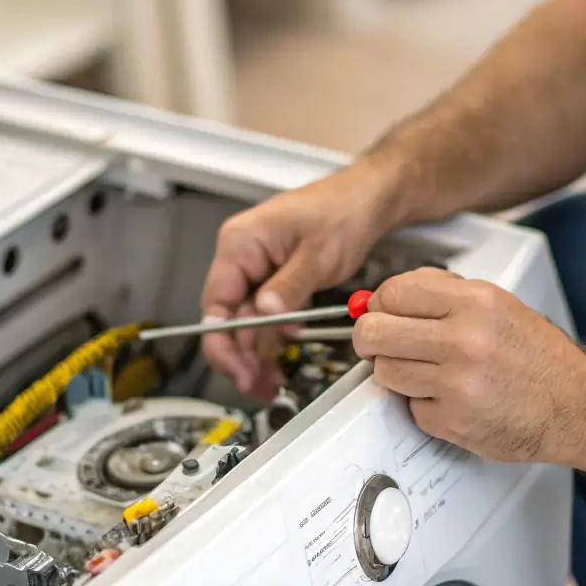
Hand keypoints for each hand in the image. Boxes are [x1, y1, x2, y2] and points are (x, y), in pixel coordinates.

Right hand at [201, 164, 397, 398]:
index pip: (216, 303)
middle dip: (241, 357)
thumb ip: (289, 287)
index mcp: (240, 244)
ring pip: (245, 323)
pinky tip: (280, 362)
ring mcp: (257, 270)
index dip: (224, 343)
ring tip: (271, 384)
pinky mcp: (274, 281)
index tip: (242, 371)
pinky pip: (265, 317)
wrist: (369, 199)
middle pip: (227, 318)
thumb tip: (264, 315)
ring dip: (256, 355)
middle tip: (260, 386)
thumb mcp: (318, 254)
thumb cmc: (343, 212)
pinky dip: (272, 341)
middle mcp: (241, 258)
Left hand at [352, 267, 585, 462]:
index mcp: (476, 303)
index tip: (381, 313)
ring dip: (396, 373)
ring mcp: (457, 383)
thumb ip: (444, 296)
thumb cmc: (540, 359)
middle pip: (375, 333)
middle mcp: (464, 340)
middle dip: (369, 339)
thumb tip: (390, 296)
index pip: (394, 293)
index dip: (379, 305)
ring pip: (385, 372)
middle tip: (379, 344)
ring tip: (423, 372)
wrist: (576, 407)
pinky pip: (410, 408)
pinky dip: (423, 405)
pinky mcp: (453, 420)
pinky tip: (448, 399)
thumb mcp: (499, 306)